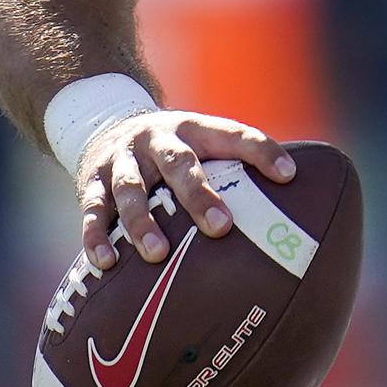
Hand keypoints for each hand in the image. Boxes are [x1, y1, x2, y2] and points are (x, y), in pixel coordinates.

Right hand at [78, 110, 296, 271]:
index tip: (288, 175)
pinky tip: (105, 263)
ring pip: (131, 188)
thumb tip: (297, 212)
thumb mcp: (202, 145)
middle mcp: (157, 139)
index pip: (233, 134)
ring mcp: (122, 159)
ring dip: (143, 222)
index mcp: (194, 128)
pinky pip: (92, 210)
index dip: (262, 151)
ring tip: (157, 254)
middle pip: (179, 162)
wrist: (104, 123)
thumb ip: (238, 171)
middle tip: (220, 227)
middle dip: (198, 194)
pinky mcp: (90, 181)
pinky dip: (96, 236)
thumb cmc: (173, 151)